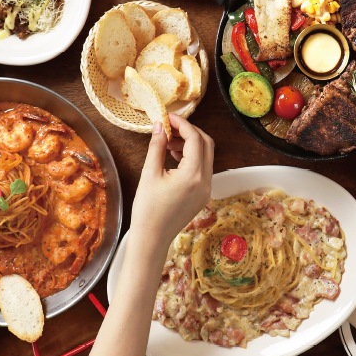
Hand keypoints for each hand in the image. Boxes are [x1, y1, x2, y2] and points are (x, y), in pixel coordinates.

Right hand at [129, 114, 213, 252]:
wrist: (152, 238)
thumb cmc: (148, 210)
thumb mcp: (150, 174)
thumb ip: (157, 146)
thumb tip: (160, 125)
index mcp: (193, 175)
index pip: (195, 139)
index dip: (182, 124)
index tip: (168, 117)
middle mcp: (205, 181)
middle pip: (206, 144)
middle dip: (189, 132)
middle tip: (170, 127)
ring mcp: (207, 189)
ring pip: (206, 156)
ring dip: (191, 144)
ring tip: (168, 143)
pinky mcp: (203, 195)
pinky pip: (203, 168)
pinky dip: (192, 158)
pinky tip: (174, 157)